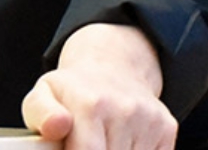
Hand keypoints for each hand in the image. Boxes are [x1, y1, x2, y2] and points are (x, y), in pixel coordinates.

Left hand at [22, 23, 175, 149]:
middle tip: (84, 142)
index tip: (71, 149)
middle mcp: (124, 110)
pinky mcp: (167, 128)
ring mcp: (149, 120)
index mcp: (90, 104)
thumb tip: (56, 126)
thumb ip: (41, 114)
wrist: (111, 66)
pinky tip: (123, 141)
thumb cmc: (72, 91)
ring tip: (103, 140)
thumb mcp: (43, 95)